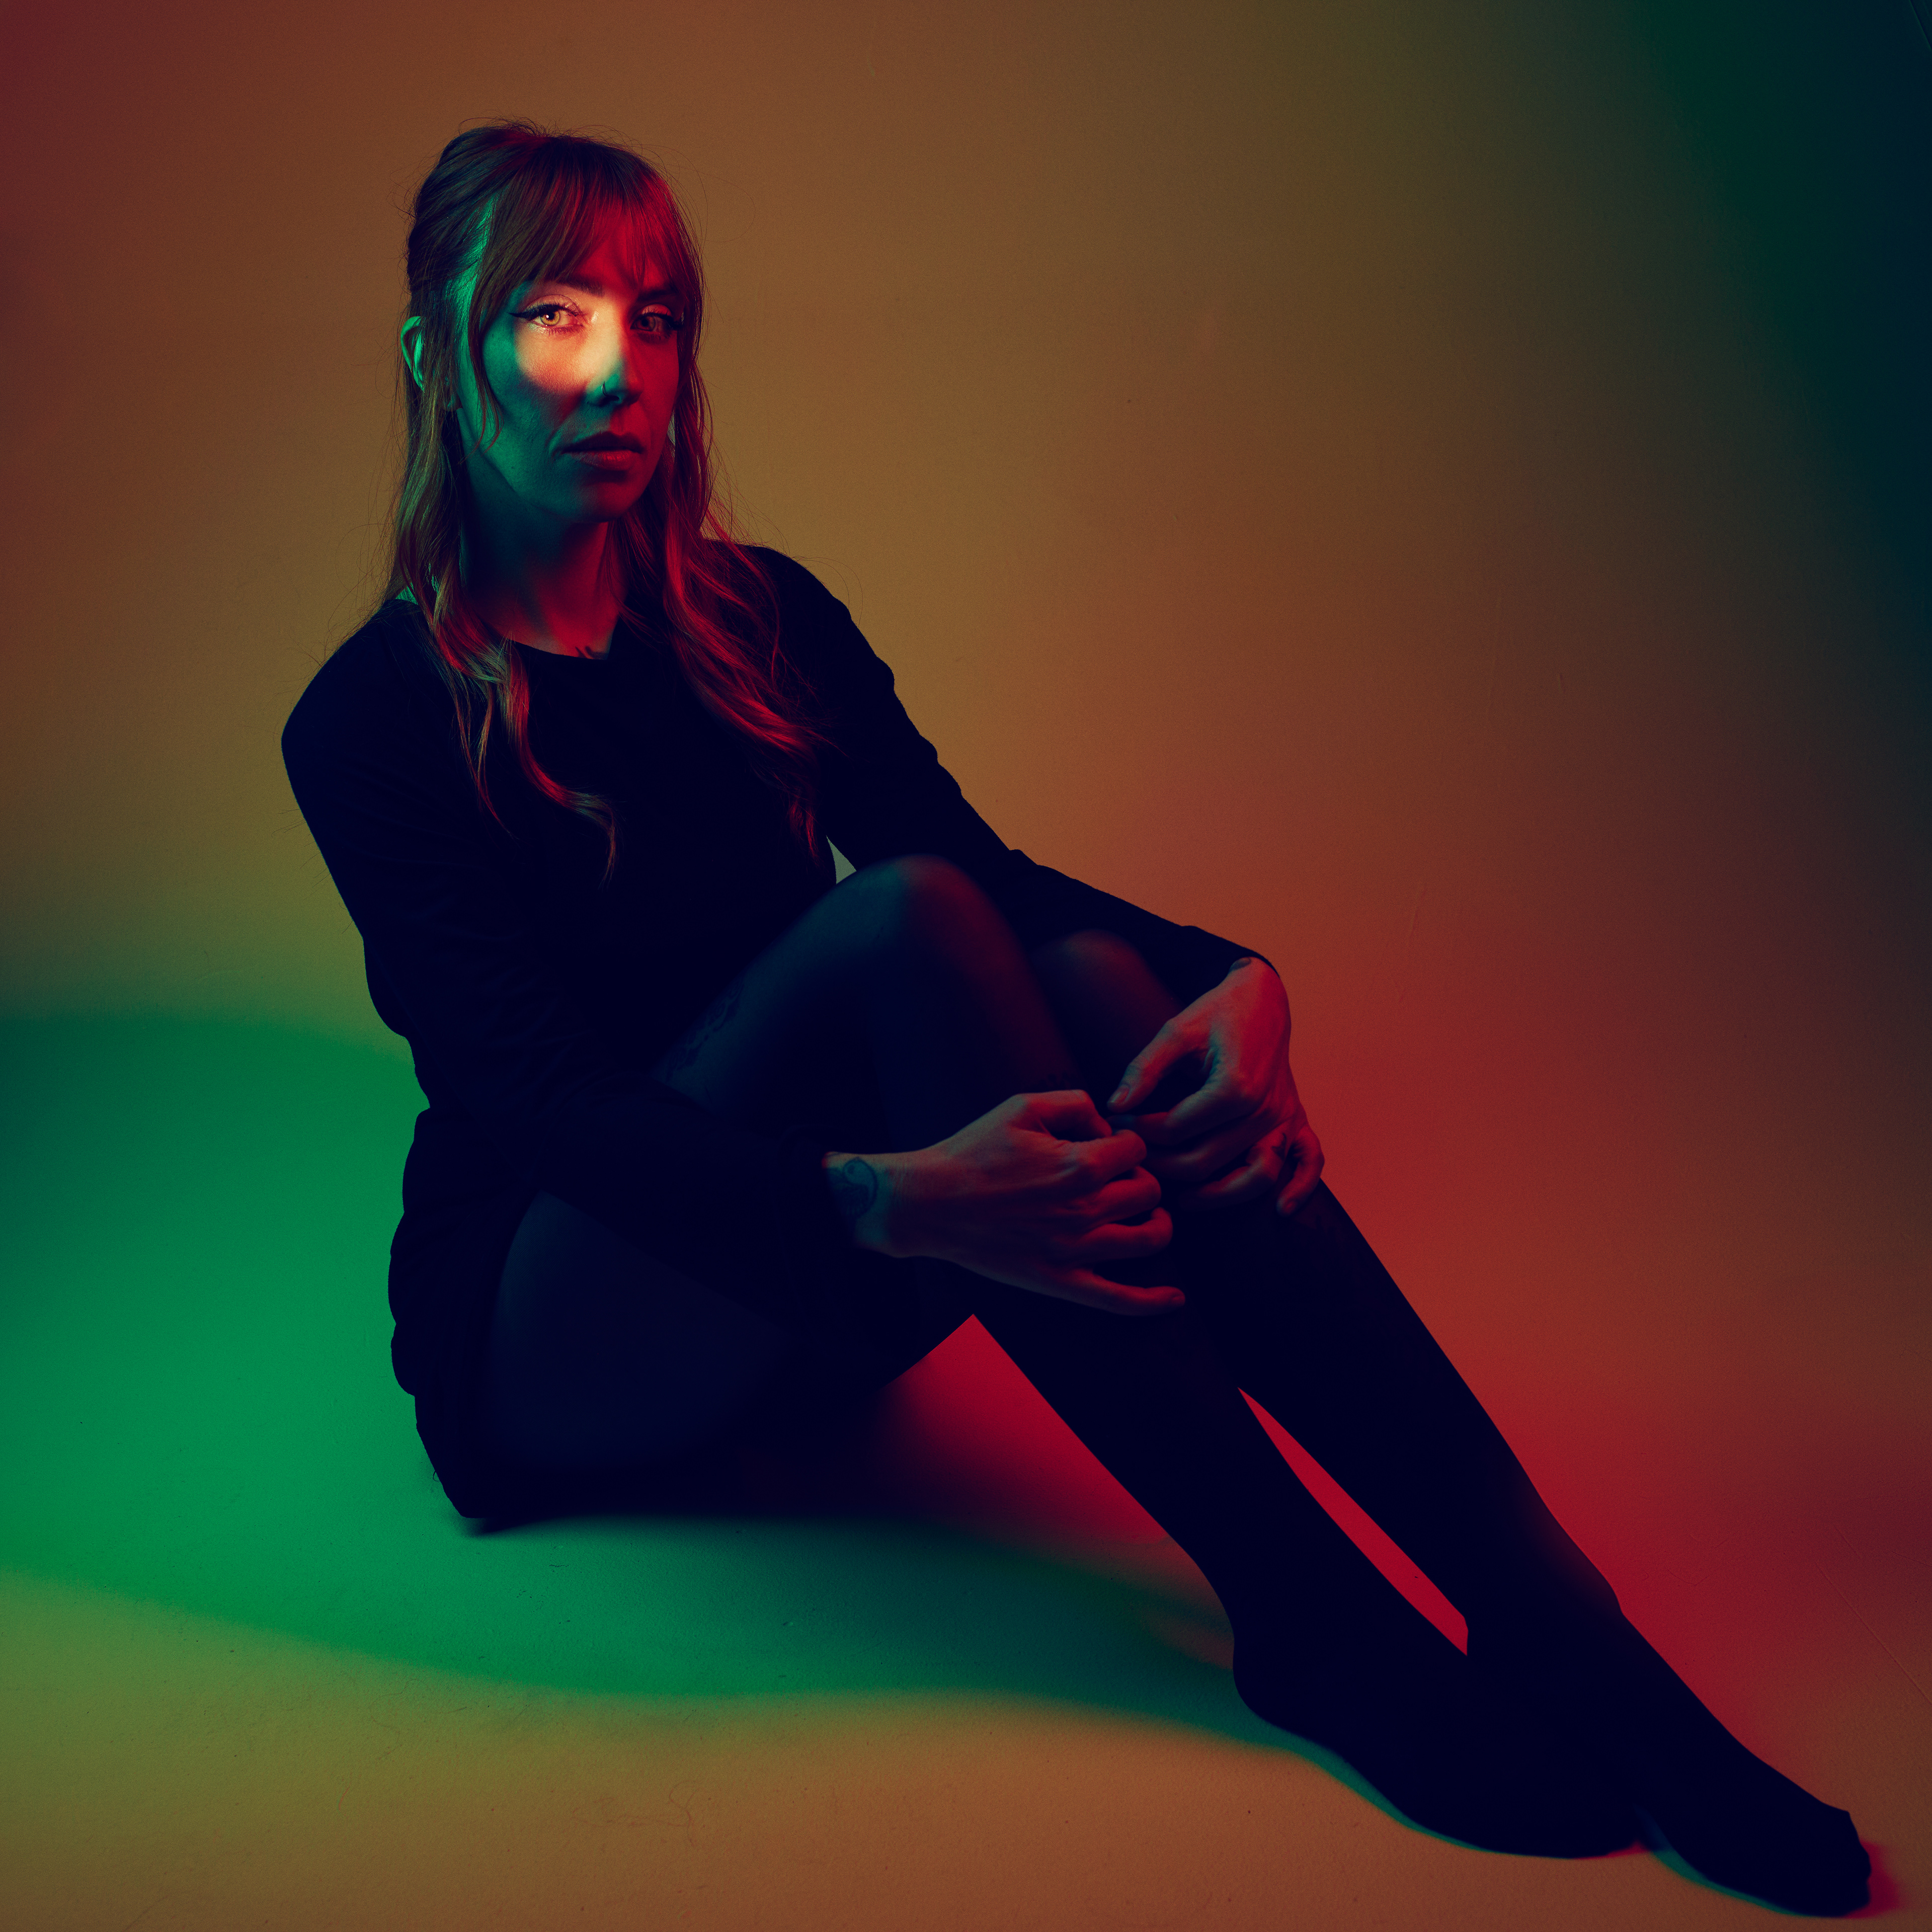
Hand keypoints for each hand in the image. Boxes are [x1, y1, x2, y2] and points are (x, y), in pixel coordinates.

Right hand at [824, 1091, 1182, 1317]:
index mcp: (1078, 1165)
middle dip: (1141, 1176)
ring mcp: (1076, 1251)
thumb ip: (1075, 1103)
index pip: (1137, 1148)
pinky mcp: (1061, 1282)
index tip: (1106, 1144)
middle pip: (1150, 1191)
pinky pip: (1120, 1300)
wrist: (927, 1203)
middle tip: (1117, 1177)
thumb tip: (1106, 1126)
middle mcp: (1085, 1210)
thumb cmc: (972, 1152)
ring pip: (1151, 1238)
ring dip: (1156, 1222)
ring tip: (1142, 1214)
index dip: (1125, 1140)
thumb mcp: (1022, 1105)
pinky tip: (1174, 1296)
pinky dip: (1154, 1301)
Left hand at [1105, 958, 1323, 1215]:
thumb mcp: (1176, 1032)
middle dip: (1164, 1164)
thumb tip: (1115, 1103)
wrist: (1263, 999)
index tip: (1118, 1123)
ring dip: (1220, 1194)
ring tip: (1184, 1201)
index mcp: (1234, 1084)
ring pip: (1257, 1174)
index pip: (1180, 1128)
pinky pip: (1309, 1160)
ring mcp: (1284, 1115)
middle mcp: (1264, 1106)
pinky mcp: (1297, 1118)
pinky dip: (1300, 1187)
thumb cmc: (1218, 1013)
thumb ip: (1145, 1069)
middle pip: (1209, 1158)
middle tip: (1135, 1159)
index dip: (1142, 1131)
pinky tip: (1281, 1210)